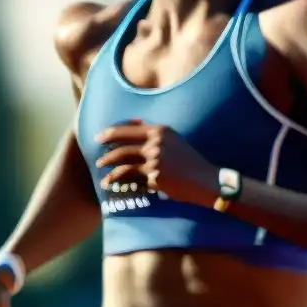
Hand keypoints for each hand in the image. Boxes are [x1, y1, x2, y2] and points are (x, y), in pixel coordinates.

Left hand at [94, 121, 217, 206]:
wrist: (208, 181)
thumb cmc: (191, 162)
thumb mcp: (175, 141)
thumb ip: (155, 133)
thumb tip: (134, 122)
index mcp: (161, 131)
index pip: (128, 128)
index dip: (111, 132)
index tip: (100, 137)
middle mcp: (156, 142)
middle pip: (121, 143)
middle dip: (106, 150)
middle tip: (98, 156)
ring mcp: (155, 159)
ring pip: (122, 160)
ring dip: (108, 165)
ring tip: (102, 169)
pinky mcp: (154, 175)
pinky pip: (130, 177)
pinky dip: (117, 180)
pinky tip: (111, 183)